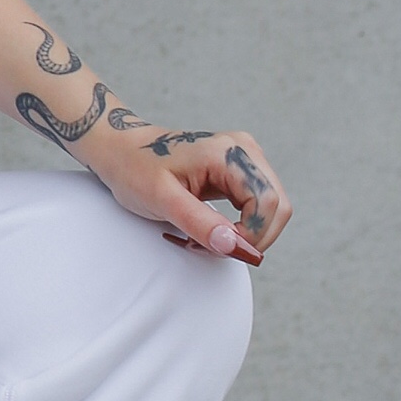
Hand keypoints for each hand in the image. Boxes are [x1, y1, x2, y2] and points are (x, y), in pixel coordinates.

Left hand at [83, 115, 289, 265]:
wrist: (122, 150)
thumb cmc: (136, 170)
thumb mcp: (162, 200)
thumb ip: (199, 223)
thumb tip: (235, 246)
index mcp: (228, 153)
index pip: (267, 203)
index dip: (252, 235)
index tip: (219, 249)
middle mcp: (245, 151)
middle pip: (277, 207)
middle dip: (252, 237)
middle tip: (210, 247)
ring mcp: (245, 159)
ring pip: (271, 209)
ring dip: (246, 234)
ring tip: (206, 239)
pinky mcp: (240, 171)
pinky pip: (258, 206)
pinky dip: (241, 226)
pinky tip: (212, 230)